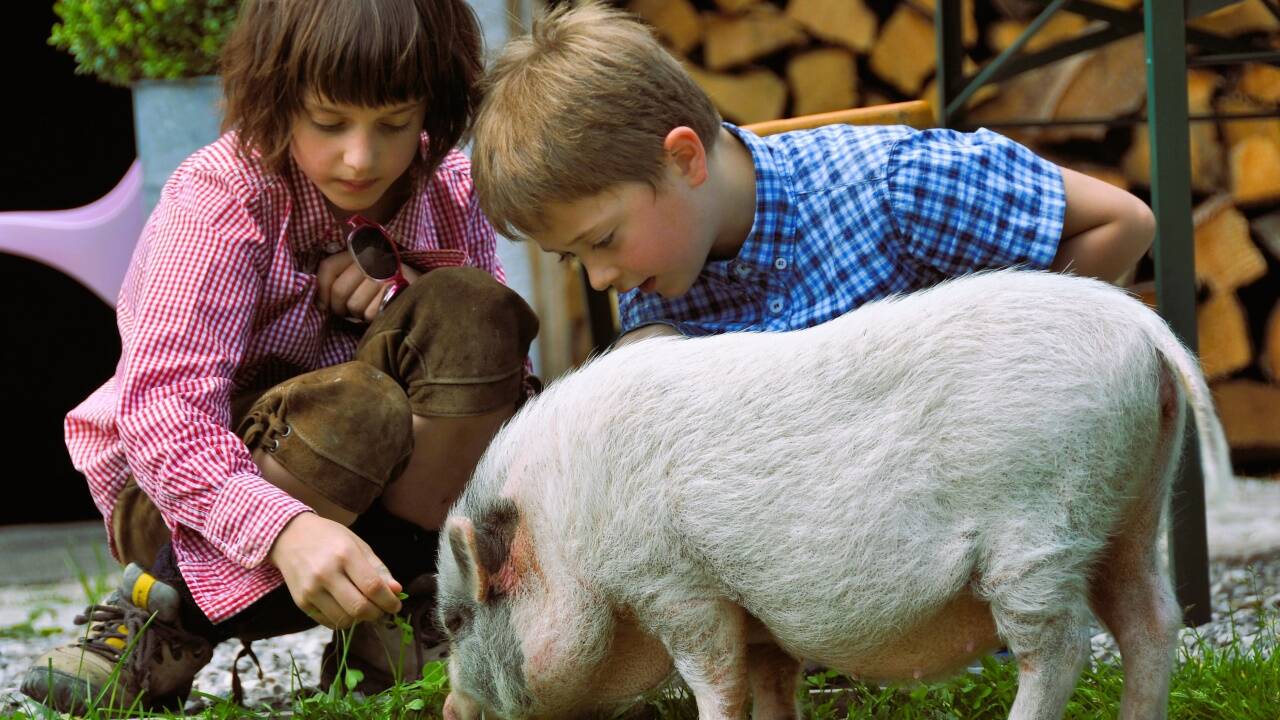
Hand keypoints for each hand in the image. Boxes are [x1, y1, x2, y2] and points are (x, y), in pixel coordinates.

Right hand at [268, 512, 402, 628]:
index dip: (389, 601)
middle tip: (382, 609)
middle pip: (359, 608)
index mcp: (344, 554)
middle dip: (377, 614)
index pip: (372, 587)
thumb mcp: (358, 545)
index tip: (396, 605)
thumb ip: (378, 569)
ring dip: (360, 619)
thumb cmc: (329, 538)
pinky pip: (328, 622)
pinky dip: (343, 620)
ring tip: (364, 607)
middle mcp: (325, 573)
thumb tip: (397, 591)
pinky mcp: (301, 602)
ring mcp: (311, 590)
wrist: (290, 537)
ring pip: (344, 620)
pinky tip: (346, 608)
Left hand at [316, 253, 420, 322]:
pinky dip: (374, 318)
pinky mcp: (395, 286)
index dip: (321, 290)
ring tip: (370, 308)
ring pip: (354, 305)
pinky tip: (382, 310)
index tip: (324, 305)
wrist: (422, 288)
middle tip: (351, 311)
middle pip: (339, 291)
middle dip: (341, 308)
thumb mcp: (361, 276)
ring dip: (360, 314)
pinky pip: (370, 312)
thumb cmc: (385, 284)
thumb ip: (338, 281)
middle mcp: (370, 257)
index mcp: (359, 250)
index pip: (328, 268)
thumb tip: (320, 305)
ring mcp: (384, 271)